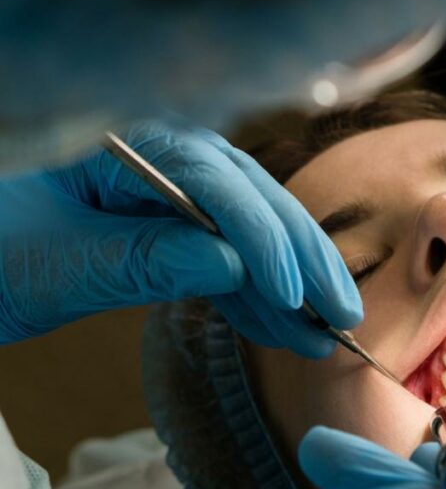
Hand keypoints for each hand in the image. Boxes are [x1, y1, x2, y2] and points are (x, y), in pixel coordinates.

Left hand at [0, 122, 360, 355]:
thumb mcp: (61, 259)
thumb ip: (144, 257)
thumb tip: (230, 262)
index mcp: (140, 151)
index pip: (219, 186)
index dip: (262, 239)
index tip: (293, 292)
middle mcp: (173, 168)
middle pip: (258, 208)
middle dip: (304, 263)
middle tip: (342, 315)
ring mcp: (181, 205)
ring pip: (257, 243)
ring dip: (294, 292)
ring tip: (325, 338)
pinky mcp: (180, 240)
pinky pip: (233, 270)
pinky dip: (261, 304)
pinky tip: (287, 333)